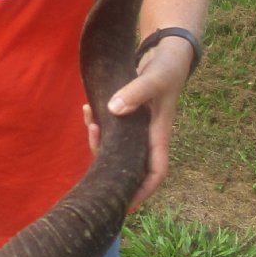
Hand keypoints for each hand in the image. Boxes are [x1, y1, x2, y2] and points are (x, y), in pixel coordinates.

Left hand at [83, 35, 193, 209]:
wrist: (168, 51)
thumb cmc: (167, 67)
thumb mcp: (154, 78)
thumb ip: (137, 91)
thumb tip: (114, 109)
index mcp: (159, 134)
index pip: (155, 172)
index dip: (142, 191)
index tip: (124, 205)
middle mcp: (148, 135)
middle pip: (130, 164)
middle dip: (109, 166)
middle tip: (91, 152)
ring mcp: (137, 127)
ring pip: (117, 147)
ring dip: (99, 141)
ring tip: (90, 123)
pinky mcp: (128, 114)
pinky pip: (111, 128)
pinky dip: (98, 122)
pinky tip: (87, 109)